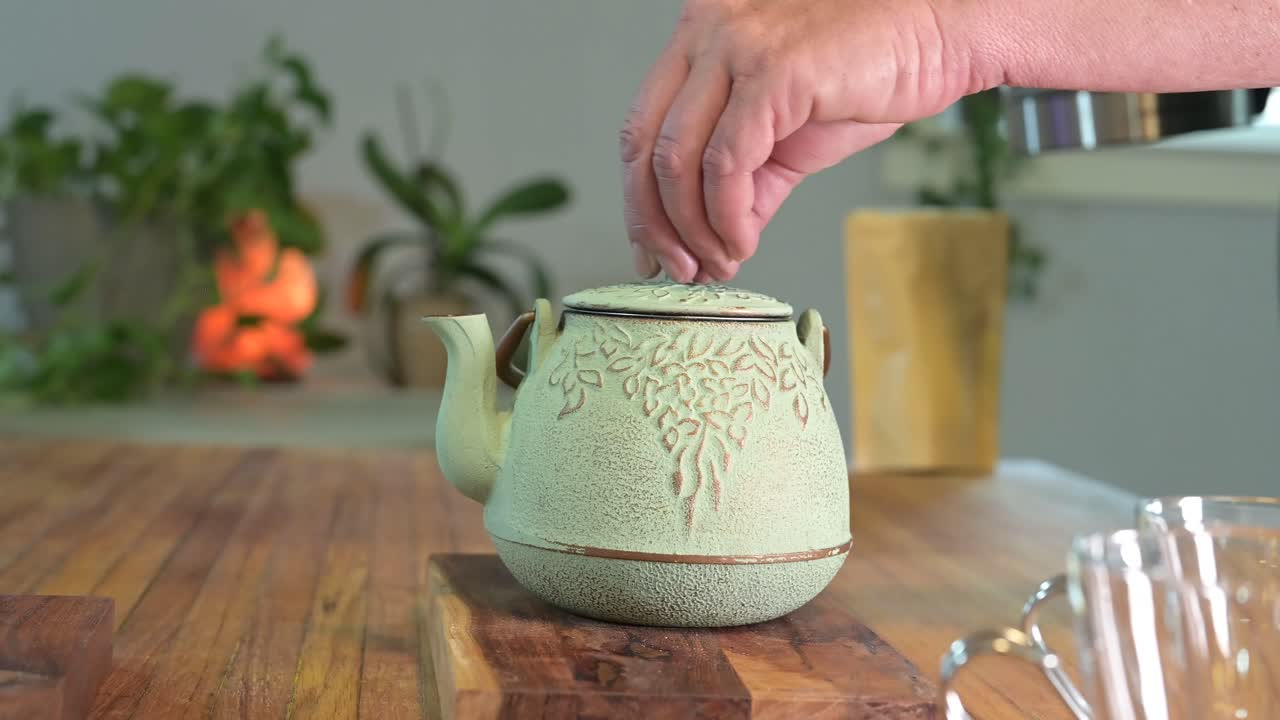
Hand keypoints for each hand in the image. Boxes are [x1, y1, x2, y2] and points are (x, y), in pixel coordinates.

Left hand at [620, 0, 992, 282]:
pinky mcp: (773, 71)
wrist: (945, 36)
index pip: (644, 124)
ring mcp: (736, 45)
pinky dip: (726, 218)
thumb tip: (720, 237)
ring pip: (678, 159)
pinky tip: (742, 242)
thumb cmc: (876, 68)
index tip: (652, 246)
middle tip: (676, 268)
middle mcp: (707, 29)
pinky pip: (726, 164)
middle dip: (653, 221)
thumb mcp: (793, 135)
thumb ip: (750, 179)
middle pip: (645, 144)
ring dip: (692, 229)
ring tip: (716, 263)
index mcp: (702, 34)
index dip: (639, 196)